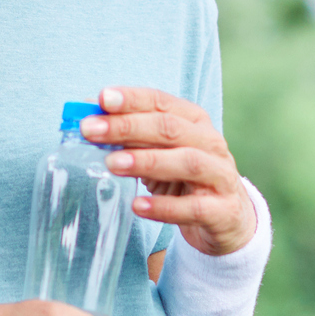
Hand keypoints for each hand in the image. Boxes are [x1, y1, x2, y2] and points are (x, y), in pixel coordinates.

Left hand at [81, 86, 256, 257]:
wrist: (228, 216)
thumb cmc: (184, 177)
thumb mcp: (159, 151)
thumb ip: (129, 136)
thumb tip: (87, 120)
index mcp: (193, 121)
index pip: (160, 102)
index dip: (131, 99)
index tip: (101, 99)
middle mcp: (210, 143)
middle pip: (169, 128)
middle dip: (127, 126)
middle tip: (90, 131)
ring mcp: (220, 176)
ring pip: (186, 162)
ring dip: (146, 161)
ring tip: (112, 164)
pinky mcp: (222, 210)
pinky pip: (193, 208)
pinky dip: (164, 207)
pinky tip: (138, 205)